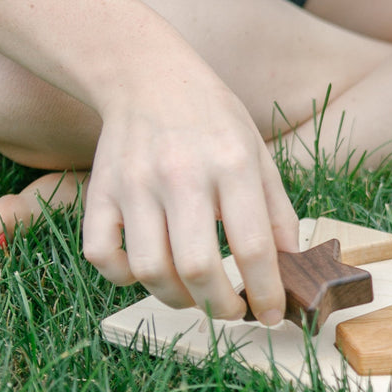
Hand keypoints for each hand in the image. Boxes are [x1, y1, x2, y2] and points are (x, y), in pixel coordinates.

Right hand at [81, 73, 300, 323]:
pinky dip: (123, 277)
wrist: (148, 77)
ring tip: (196, 297)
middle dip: (220, 305)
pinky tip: (149, 272)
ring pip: (149, 269)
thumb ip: (277, 212)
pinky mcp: (100, 192)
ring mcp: (134, 185)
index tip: (272, 314)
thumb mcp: (259, 156)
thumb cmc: (214, 121)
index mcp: (231, 164)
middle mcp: (181, 175)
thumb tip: (292, 268)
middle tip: (232, 311)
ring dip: (176, 299)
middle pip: (197, 267)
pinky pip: (101, 255)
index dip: (265, 292)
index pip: (252, 247)